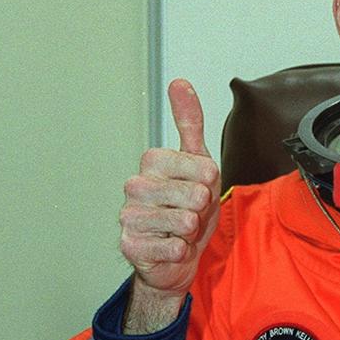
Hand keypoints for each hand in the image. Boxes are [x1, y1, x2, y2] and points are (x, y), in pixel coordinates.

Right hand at [119, 80, 220, 329]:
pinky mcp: (130, 245)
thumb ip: (189, 123)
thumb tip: (179, 82)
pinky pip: (174, 247)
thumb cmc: (188, 209)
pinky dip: (180, 251)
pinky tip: (170, 247)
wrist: (177, 256)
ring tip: (180, 230)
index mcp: (152, 162)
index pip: (203, 169)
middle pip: (195, 196)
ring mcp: (129, 216)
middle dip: (202, 210)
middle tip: (190, 213)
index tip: (198, 189)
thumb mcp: (197, 162)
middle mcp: (135, 185)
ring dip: (191, 231)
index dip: (210, 184)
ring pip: (185, 222)